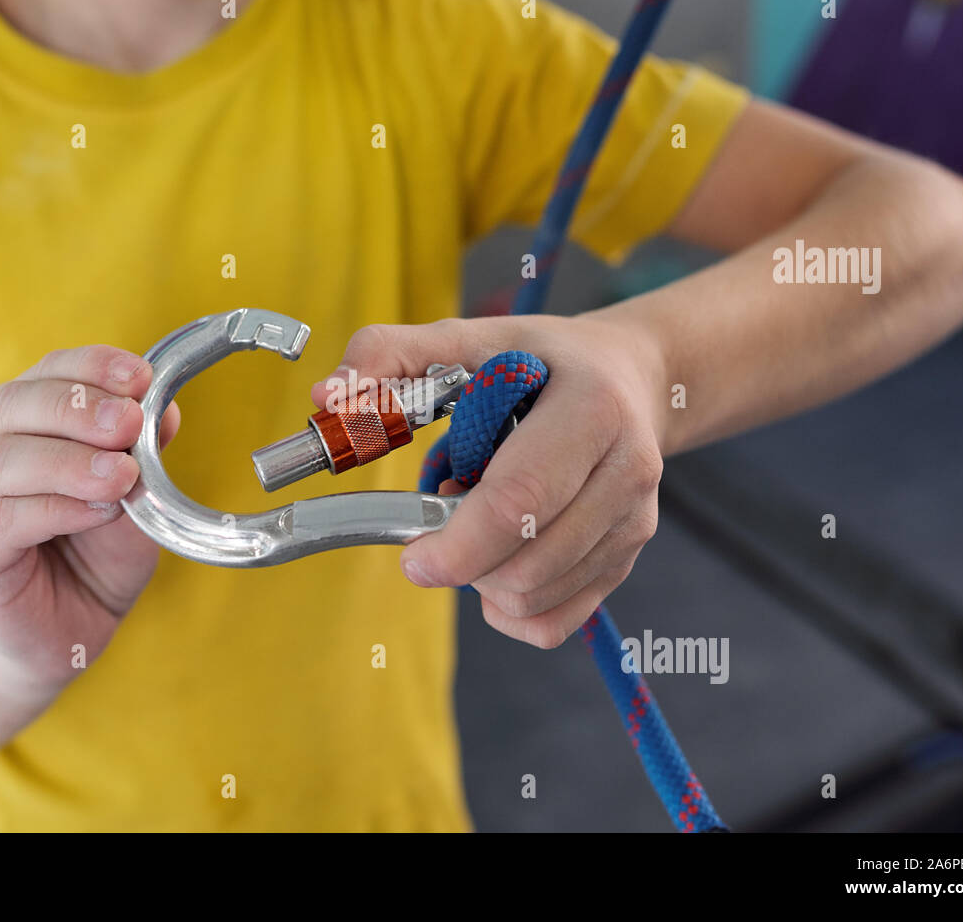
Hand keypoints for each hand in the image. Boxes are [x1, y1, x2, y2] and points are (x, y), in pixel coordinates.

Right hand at [0, 345, 178, 692]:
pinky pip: (3, 519)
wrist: (65, 633)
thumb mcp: (134, 496)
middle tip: (129, 421)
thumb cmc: (94, 556)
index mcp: (7, 424)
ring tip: (124, 475)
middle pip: (11, 406)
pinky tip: (100, 510)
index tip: (141, 376)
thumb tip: (165, 407)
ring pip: (1, 461)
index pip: (40, 374)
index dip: (89, 367)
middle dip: (77, 407)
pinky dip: (57, 507)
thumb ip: (141, 452)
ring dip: (70, 461)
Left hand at [314, 315, 666, 648]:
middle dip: (464, 559)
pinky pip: (552, 623)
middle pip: (526, 564)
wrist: (632, 378)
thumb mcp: (469, 339)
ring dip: (484, 577)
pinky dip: (509, 608)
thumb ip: (391, 355)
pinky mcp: (628, 558)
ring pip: (534, 599)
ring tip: (481, 519)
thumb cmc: (543, 360)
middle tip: (446, 512)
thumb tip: (327, 398)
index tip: (413, 555)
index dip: (455, 543)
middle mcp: (627, 469)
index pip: (518, 502)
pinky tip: (502, 559)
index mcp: (591, 410)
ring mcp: (635, 521)